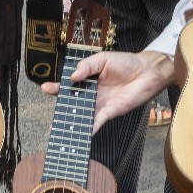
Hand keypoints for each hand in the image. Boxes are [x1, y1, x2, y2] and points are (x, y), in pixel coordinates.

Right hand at [43, 49, 174, 131]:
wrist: (147, 71)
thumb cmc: (126, 62)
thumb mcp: (103, 58)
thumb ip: (87, 66)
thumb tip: (72, 76)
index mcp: (88, 79)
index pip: (69, 84)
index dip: (57, 88)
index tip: (45, 88)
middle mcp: (92, 93)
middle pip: (73, 103)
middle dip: (61, 110)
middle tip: (51, 119)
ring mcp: (100, 104)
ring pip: (83, 115)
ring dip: (72, 123)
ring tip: (59, 131)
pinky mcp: (111, 111)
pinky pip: (98, 121)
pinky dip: (90, 128)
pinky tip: (82, 133)